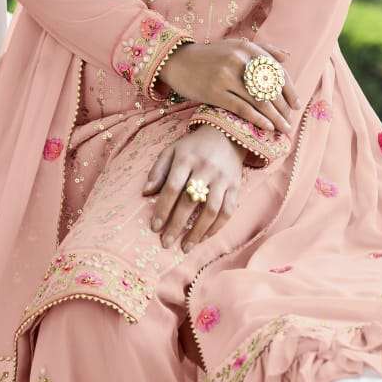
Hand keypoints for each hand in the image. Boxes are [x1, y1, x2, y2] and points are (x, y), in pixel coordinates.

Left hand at [142, 126, 244, 252]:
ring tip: (186, 247)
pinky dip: (216, 227)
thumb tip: (145, 193)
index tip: (155, 227)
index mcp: (186, 159)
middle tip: (166, 243)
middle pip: (190, 201)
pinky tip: (204, 237)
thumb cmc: (193, 147)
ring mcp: (223, 179)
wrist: (226, 135)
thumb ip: (158, 171)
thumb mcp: (171, 151)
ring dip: (198, 231)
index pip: (172, 187)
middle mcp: (205, 169)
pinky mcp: (236, 186)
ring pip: (211, 210)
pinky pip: (228, 211)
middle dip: (177, 225)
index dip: (163, 209)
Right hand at [159, 40, 299, 133]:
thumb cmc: (210, 55)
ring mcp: (226, 76)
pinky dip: (257, 119)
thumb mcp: (235, 45)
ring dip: (275, 118)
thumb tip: (287, 57)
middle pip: (270, 89)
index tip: (296, 105)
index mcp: (247, 48)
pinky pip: (242, 108)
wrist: (178, 61)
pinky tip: (267, 127)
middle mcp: (238, 60)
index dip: (289, 91)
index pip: (276, 72)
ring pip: (258, 101)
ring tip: (283, 129)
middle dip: (283, 109)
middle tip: (290, 122)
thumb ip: (262, 49)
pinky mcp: (215, 92)